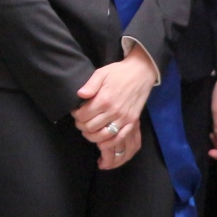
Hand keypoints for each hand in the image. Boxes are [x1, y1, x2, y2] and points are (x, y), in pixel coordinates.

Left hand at [73, 45, 155, 170]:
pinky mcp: (132, 122)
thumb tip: (79, 95)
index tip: (76, 112)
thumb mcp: (101, 73)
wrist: (140, 73)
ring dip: (92, 136)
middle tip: (80, 121)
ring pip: (103, 136)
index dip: (76, 115)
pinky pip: (119, 138)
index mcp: (104, 99)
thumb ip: (90, 85)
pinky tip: (102, 141)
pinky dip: (109, 143)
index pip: (83, 115)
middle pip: (91, 127)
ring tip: (88, 130)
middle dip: (81, 126)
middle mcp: (113, 111)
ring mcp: (124, 118)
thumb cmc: (118, 73)